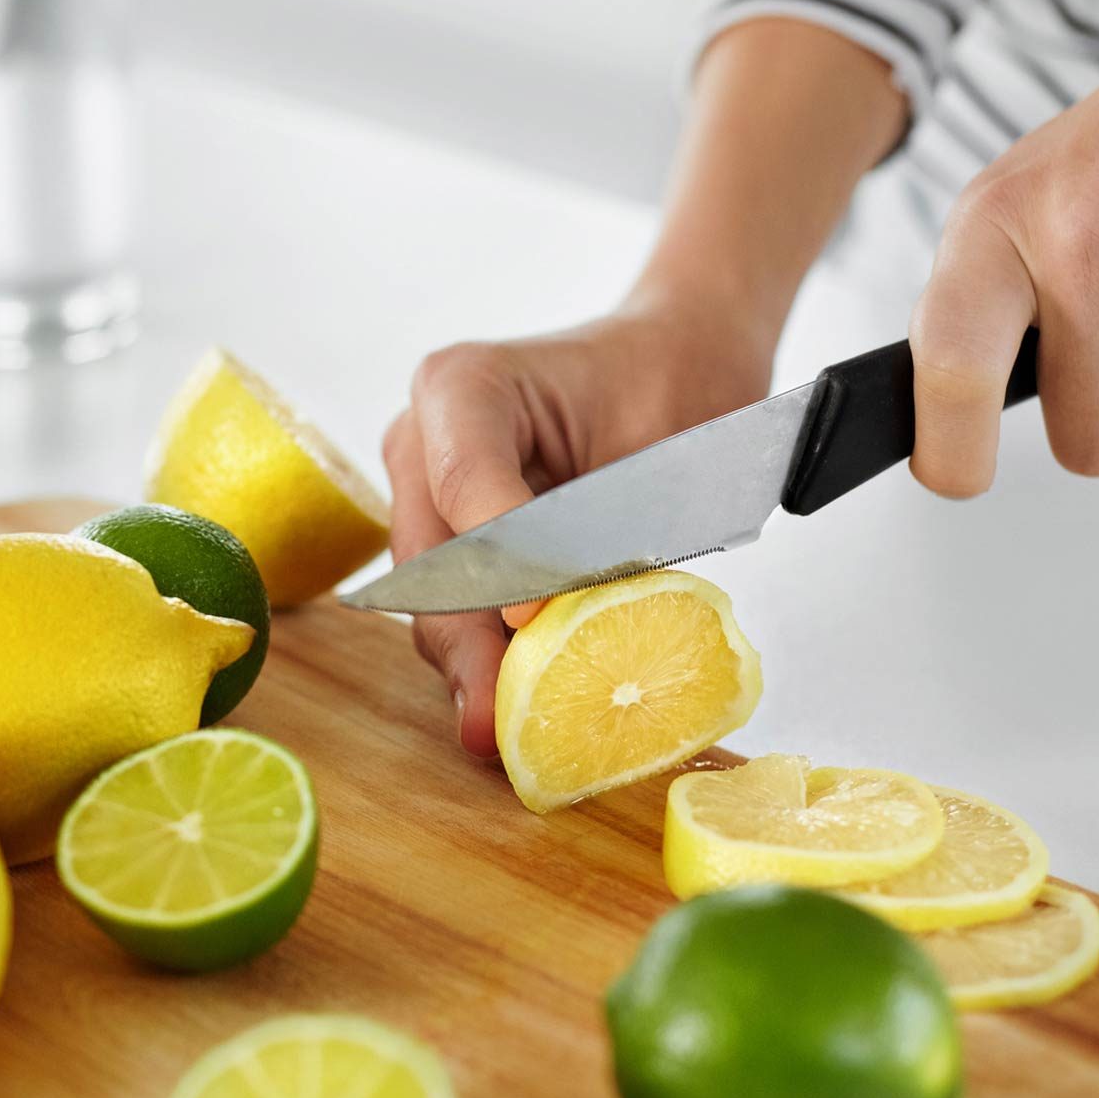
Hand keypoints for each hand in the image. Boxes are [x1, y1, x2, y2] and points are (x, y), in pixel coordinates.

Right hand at [382, 295, 774, 756]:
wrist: (675, 363)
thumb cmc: (672, 382)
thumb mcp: (656, 449)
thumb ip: (608, 534)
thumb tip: (579, 634)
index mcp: (463, 385)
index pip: (461, 482)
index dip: (496, 562)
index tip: (535, 621)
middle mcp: (423, 438)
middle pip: (429, 559)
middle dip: (469, 644)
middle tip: (500, 724)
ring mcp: (424, 494)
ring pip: (431, 601)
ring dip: (476, 665)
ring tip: (517, 734)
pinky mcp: (447, 544)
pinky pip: (457, 611)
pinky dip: (492, 661)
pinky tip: (526, 710)